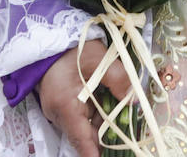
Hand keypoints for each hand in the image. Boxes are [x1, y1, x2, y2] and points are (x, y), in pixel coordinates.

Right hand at [37, 41, 132, 156]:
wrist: (51, 40)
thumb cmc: (73, 48)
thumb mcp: (98, 58)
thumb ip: (118, 78)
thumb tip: (134, 98)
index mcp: (65, 105)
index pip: (79, 137)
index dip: (91, 152)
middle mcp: (58, 114)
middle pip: (84, 132)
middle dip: (104, 134)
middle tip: (125, 132)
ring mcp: (58, 110)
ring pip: (84, 124)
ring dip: (103, 121)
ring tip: (122, 113)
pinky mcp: (62, 105)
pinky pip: (81, 115)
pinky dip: (96, 112)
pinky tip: (110, 104)